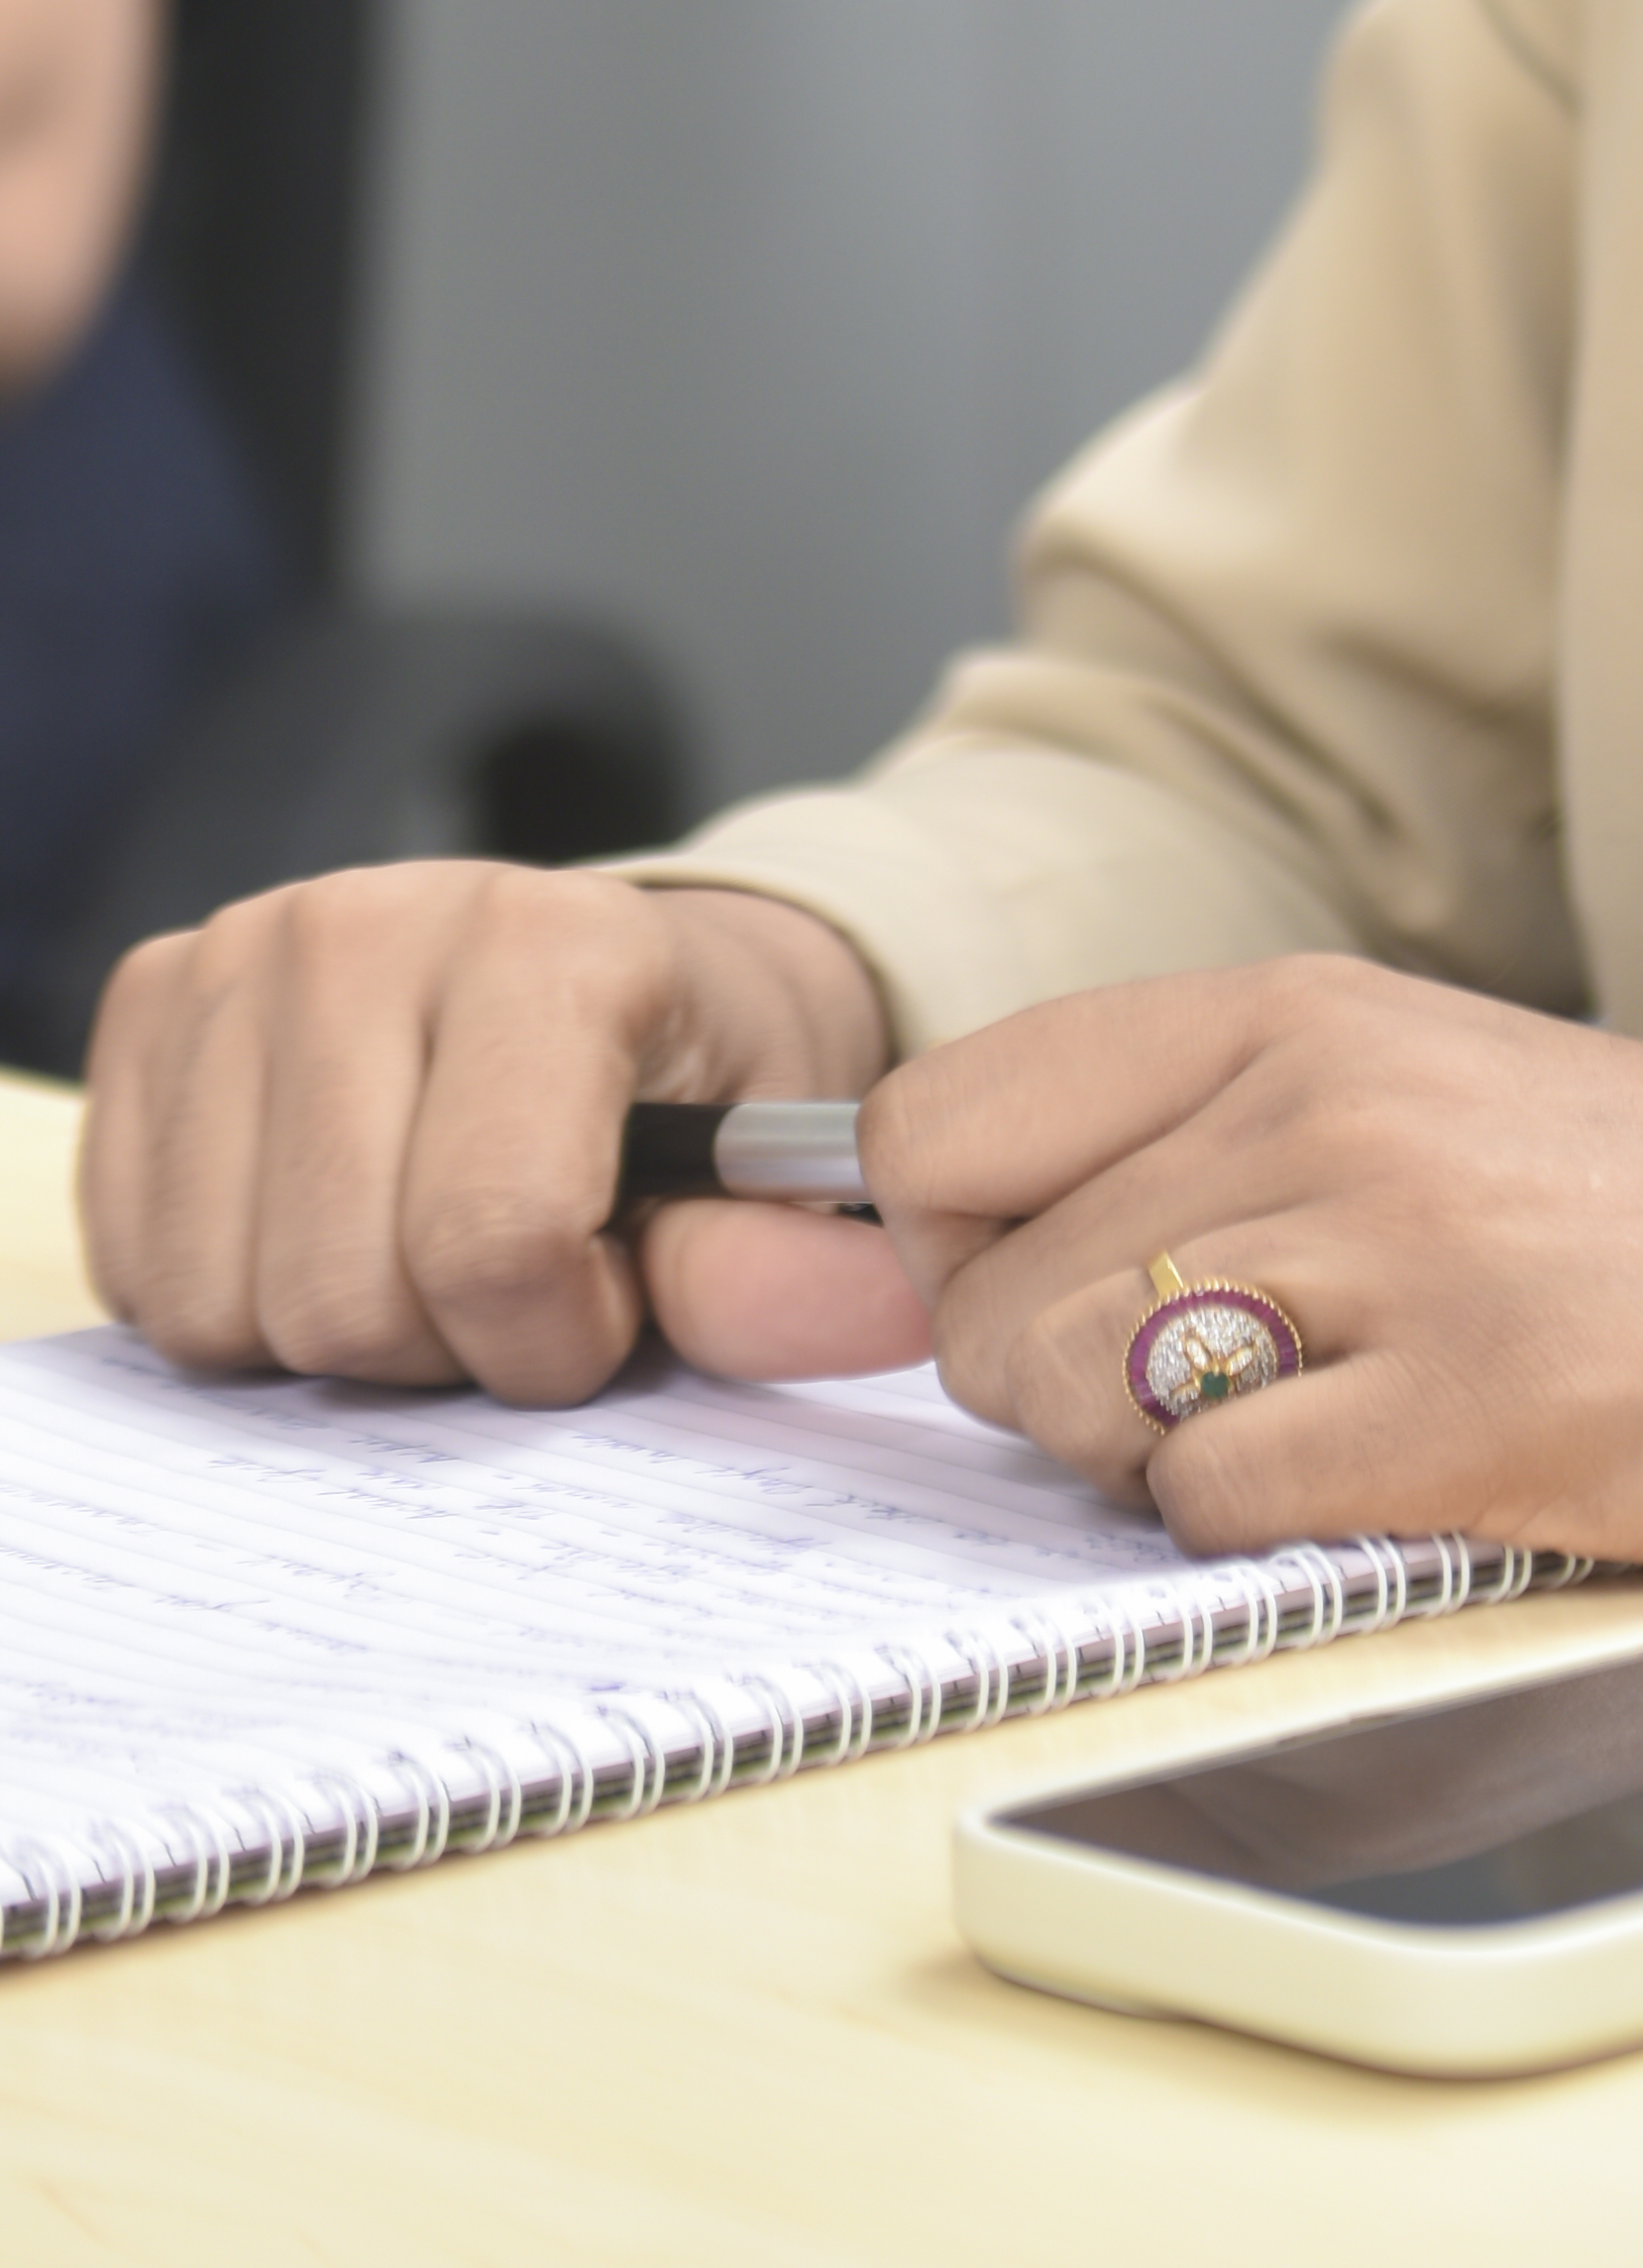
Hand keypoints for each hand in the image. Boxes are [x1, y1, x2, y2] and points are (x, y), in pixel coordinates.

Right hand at [77, 862, 910, 1401]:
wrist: (625, 971)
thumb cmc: (704, 1075)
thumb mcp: (779, 1167)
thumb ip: (783, 1263)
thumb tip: (878, 1321)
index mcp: (552, 942)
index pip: (488, 1241)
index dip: (556, 1338)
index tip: (609, 1304)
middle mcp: (372, 922)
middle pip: (341, 1298)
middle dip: (446, 1345)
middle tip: (519, 1279)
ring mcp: (245, 953)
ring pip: (221, 1302)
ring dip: (337, 1329)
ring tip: (427, 1245)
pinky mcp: (154, 1002)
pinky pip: (138, 1264)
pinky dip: (237, 1290)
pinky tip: (333, 1221)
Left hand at [867, 957, 1642, 1576]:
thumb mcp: (1452, 1100)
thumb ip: (1221, 1142)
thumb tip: (954, 1261)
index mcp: (1315, 1009)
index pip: (942, 1124)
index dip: (955, 1251)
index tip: (1047, 1303)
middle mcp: (1338, 1098)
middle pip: (979, 1293)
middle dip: (1060, 1390)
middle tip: (1243, 1396)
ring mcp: (1412, 1249)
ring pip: (1066, 1402)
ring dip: (1162, 1468)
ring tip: (1343, 1434)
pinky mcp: (1488, 1410)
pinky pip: (1214, 1513)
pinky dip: (1274, 1538)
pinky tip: (1416, 1488)